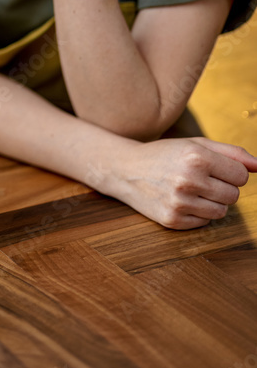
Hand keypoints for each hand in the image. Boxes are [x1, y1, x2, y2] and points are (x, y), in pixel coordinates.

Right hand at [111, 137, 256, 228]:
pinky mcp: (173, 220)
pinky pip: (205, 222)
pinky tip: (182, 200)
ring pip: (222, 211)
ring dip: (213, 202)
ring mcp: (179, 202)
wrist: (125, 169)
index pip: (241, 175)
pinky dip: (198, 213)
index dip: (231, 172)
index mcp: (196, 156)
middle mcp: (188, 180)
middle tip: (202, 179)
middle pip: (234, 195)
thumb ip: (232, 152)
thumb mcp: (195, 144)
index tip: (215, 168)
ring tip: (192, 190)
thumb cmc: (165, 154)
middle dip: (223, 187)